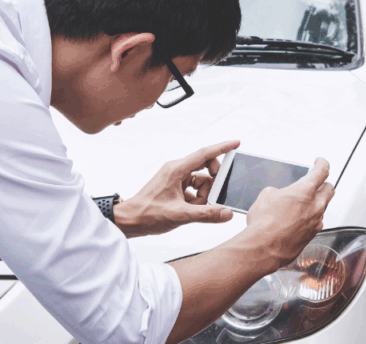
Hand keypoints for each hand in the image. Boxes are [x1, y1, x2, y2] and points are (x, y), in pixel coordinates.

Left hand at [115, 140, 239, 237]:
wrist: (129, 220)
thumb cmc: (147, 214)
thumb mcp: (180, 215)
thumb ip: (206, 214)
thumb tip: (226, 213)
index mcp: (176, 169)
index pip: (204, 154)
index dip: (222, 148)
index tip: (236, 144)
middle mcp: (176, 170)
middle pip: (204, 168)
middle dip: (212, 183)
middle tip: (214, 197)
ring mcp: (174, 178)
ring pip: (200, 181)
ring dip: (202, 196)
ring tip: (195, 209)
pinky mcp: (174, 187)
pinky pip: (193, 189)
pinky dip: (196, 200)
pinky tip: (190, 211)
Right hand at [245, 158, 334, 269]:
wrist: (263, 248)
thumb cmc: (264, 225)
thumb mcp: (265, 197)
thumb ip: (277, 192)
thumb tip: (276, 195)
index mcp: (305, 190)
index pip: (322, 171)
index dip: (322, 164)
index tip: (320, 162)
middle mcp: (315, 206)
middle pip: (329, 189)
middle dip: (323, 184)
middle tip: (316, 183)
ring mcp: (315, 222)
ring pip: (323, 208)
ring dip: (316, 204)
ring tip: (301, 205)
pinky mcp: (312, 235)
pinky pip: (316, 223)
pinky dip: (310, 219)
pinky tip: (297, 221)